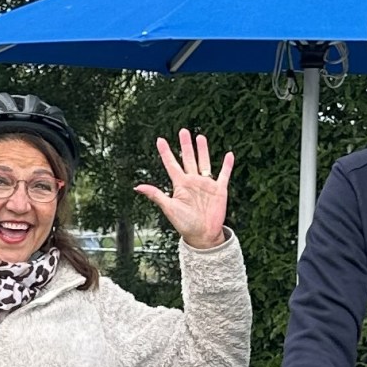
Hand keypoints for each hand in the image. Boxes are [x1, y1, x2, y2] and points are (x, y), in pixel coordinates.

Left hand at [134, 129, 234, 250]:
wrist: (203, 235)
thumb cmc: (184, 224)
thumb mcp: (169, 208)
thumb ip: (156, 195)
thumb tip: (137, 186)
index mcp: (180, 185)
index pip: (171, 164)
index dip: (166, 152)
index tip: (160, 140)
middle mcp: (192, 181)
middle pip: (188, 158)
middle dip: (185, 145)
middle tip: (183, 131)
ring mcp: (206, 184)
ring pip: (204, 162)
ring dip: (203, 150)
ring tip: (200, 137)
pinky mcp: (219, 190)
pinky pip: (224, 174)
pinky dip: (227, 165)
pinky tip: (229, 154)